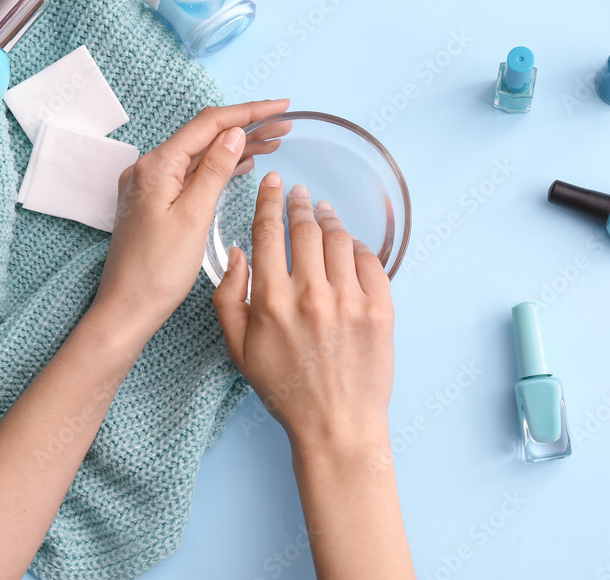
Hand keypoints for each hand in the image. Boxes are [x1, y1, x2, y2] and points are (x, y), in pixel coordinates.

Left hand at [89, 99, 288, 346]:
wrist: (127, 308)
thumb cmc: (157, 271)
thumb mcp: (194, 216)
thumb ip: (214, 171)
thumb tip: (234, 134)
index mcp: (157, 166)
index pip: (209, 124)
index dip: (248, 112)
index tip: (281, 107)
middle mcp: (149, 169)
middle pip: (205, 136)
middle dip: (246, 127)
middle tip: (285, 124)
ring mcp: (151, 186)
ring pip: (200, 155)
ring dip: (236, 146)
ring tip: (274, 141)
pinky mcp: (156, 203)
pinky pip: (192, 174)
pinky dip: (219, 167)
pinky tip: (242, 164)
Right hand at [212, 172, 394, 456]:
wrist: (336, 425)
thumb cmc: (284, 390)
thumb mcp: (239, 348)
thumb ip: (229, 297)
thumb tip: (238, 253)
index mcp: (271, 299)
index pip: (270, 231)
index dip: (271, 200)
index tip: (274, 183)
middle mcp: (311, 293)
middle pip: (306, 228)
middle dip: (301, 203)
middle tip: (300, 193)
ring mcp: (349, 300)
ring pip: (339, 240)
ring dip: (329, 220)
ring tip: (324, 214)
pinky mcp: (379, 310)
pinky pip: (370, 262)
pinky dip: (358, 247)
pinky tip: (350, 246)